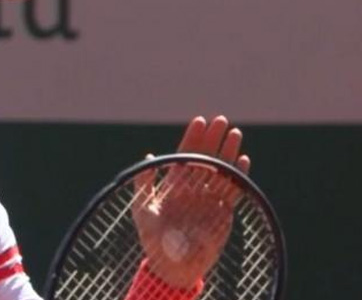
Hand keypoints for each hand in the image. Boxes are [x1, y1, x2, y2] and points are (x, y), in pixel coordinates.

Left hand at [131, 116, 250, 288]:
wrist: (170, 265)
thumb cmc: (152, 238)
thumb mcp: (143, 208)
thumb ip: (144, 183)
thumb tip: (147, 156)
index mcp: (174, 184)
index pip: (185, 155)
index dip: (192, 138)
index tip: (199, 120)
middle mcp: (193, 188)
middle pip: (206, 158)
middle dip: (213, 139)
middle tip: (222, 119)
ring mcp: (209, 199)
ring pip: (221, 170)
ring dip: (229, 152)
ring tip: (236, 133)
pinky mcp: (222, 213)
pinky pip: (233, 191)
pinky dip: (238, 176)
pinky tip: (243, 160)